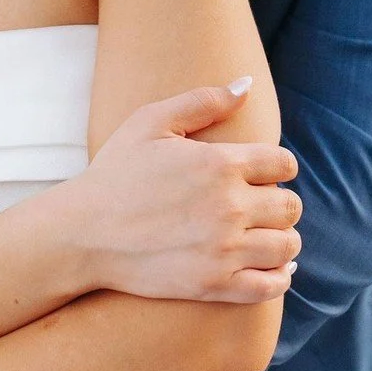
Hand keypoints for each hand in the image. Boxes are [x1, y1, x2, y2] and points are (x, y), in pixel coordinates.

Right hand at [65, 82, 301, 303]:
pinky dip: (278, 277)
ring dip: (281, 238)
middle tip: (259, 205)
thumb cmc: (114, 174)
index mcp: (220, 164)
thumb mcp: (149, 122)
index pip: (284, 164)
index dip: (278, 166)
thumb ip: (202, 101)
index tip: (264, 173)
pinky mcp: (214, 285)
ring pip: (287, 245)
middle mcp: (229, 206)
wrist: (81, 233)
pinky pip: (270, 285)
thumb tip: (246, 85)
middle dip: (280, 203)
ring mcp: (224, 250)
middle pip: (290, 206)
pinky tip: (270, 267)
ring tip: (263, 235)